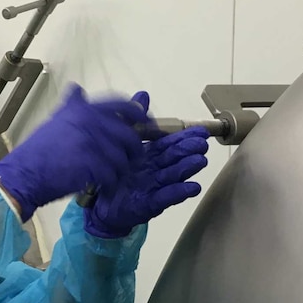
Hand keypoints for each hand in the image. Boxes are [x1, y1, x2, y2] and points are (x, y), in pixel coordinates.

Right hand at [0, 84, 149, 221]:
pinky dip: (112, 183)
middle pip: (128, 134)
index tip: (146, 124)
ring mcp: (92, 142)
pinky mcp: (92, 163)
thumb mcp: (55, 120)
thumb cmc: (37, 151)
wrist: (23, 174)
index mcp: (82, 109)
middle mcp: (89, 121)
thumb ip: (72, 106)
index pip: (122, 106)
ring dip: (122, 169)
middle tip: (136, 158)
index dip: (139, 115)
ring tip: (116, 176)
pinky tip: (107, 187)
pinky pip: (114, 174)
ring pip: (123, 157)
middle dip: (136, 148)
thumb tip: (77, 89)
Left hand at [83, 92, 208, 237]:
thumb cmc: (115, 177)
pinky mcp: (147, 204)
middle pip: (173, 159)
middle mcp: (154, 172)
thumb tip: (143, 94)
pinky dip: (178, 192)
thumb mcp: (120, 145)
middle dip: (188, 150)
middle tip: (203, 142)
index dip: (183, 137)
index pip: (168, 144)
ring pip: (172, 176)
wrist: (100, 207)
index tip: (200, 130)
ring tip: (200, 161)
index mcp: (149, 157)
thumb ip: (133, 121)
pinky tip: (192, 187)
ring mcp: (153, 188)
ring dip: (187, 169)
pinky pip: (164, 197)